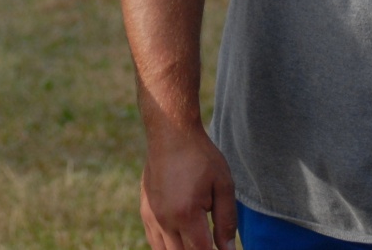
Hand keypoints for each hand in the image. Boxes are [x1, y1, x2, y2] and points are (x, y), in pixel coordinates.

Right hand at [140, 124, 236, 249]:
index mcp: (186, 214)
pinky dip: (168, 246)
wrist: (170, 133)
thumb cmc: (200, 156)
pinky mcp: (145, 211)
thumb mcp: (223, 185)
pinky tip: (182, 240)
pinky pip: (154, 241)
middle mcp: (165, 219)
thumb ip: (226, 220)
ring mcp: (151, 216)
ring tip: (196, 242)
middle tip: (210, 242)